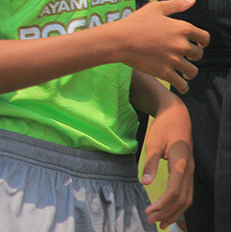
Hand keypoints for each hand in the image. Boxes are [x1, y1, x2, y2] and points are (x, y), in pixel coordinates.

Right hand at [111, 0, 208, 92]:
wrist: (119, 40)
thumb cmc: (135, 23)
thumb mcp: (155, 8)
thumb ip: (176, 4)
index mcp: (182, 28)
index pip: (205, 38)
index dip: (202, 42)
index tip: (198, 44)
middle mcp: (181, 45)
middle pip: (198, 55)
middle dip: (192, 56)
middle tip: (184, 57)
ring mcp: (174, 60)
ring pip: (192, 71)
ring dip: (189, 73)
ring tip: (183, 73)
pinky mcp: (165, 73)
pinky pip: (182, 84)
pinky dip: (183, 86)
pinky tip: (180, 84)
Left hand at [142, 93, 193, 228]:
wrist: (177, 116)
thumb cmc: (164, 127)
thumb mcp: (153, 143)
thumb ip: (150, 163)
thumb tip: (145, 183)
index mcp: (181, 164)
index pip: (174, 191)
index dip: (162, 204)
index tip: (149, 212)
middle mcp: (189, 170)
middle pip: (182, 199)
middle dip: (168, 213)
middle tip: (151, 222)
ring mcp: (191, 171)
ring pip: (187, 198)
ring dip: (175, 212)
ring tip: (161, 223)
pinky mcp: (188, 171)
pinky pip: (187, 192)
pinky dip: (179, 205)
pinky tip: (169, 211)